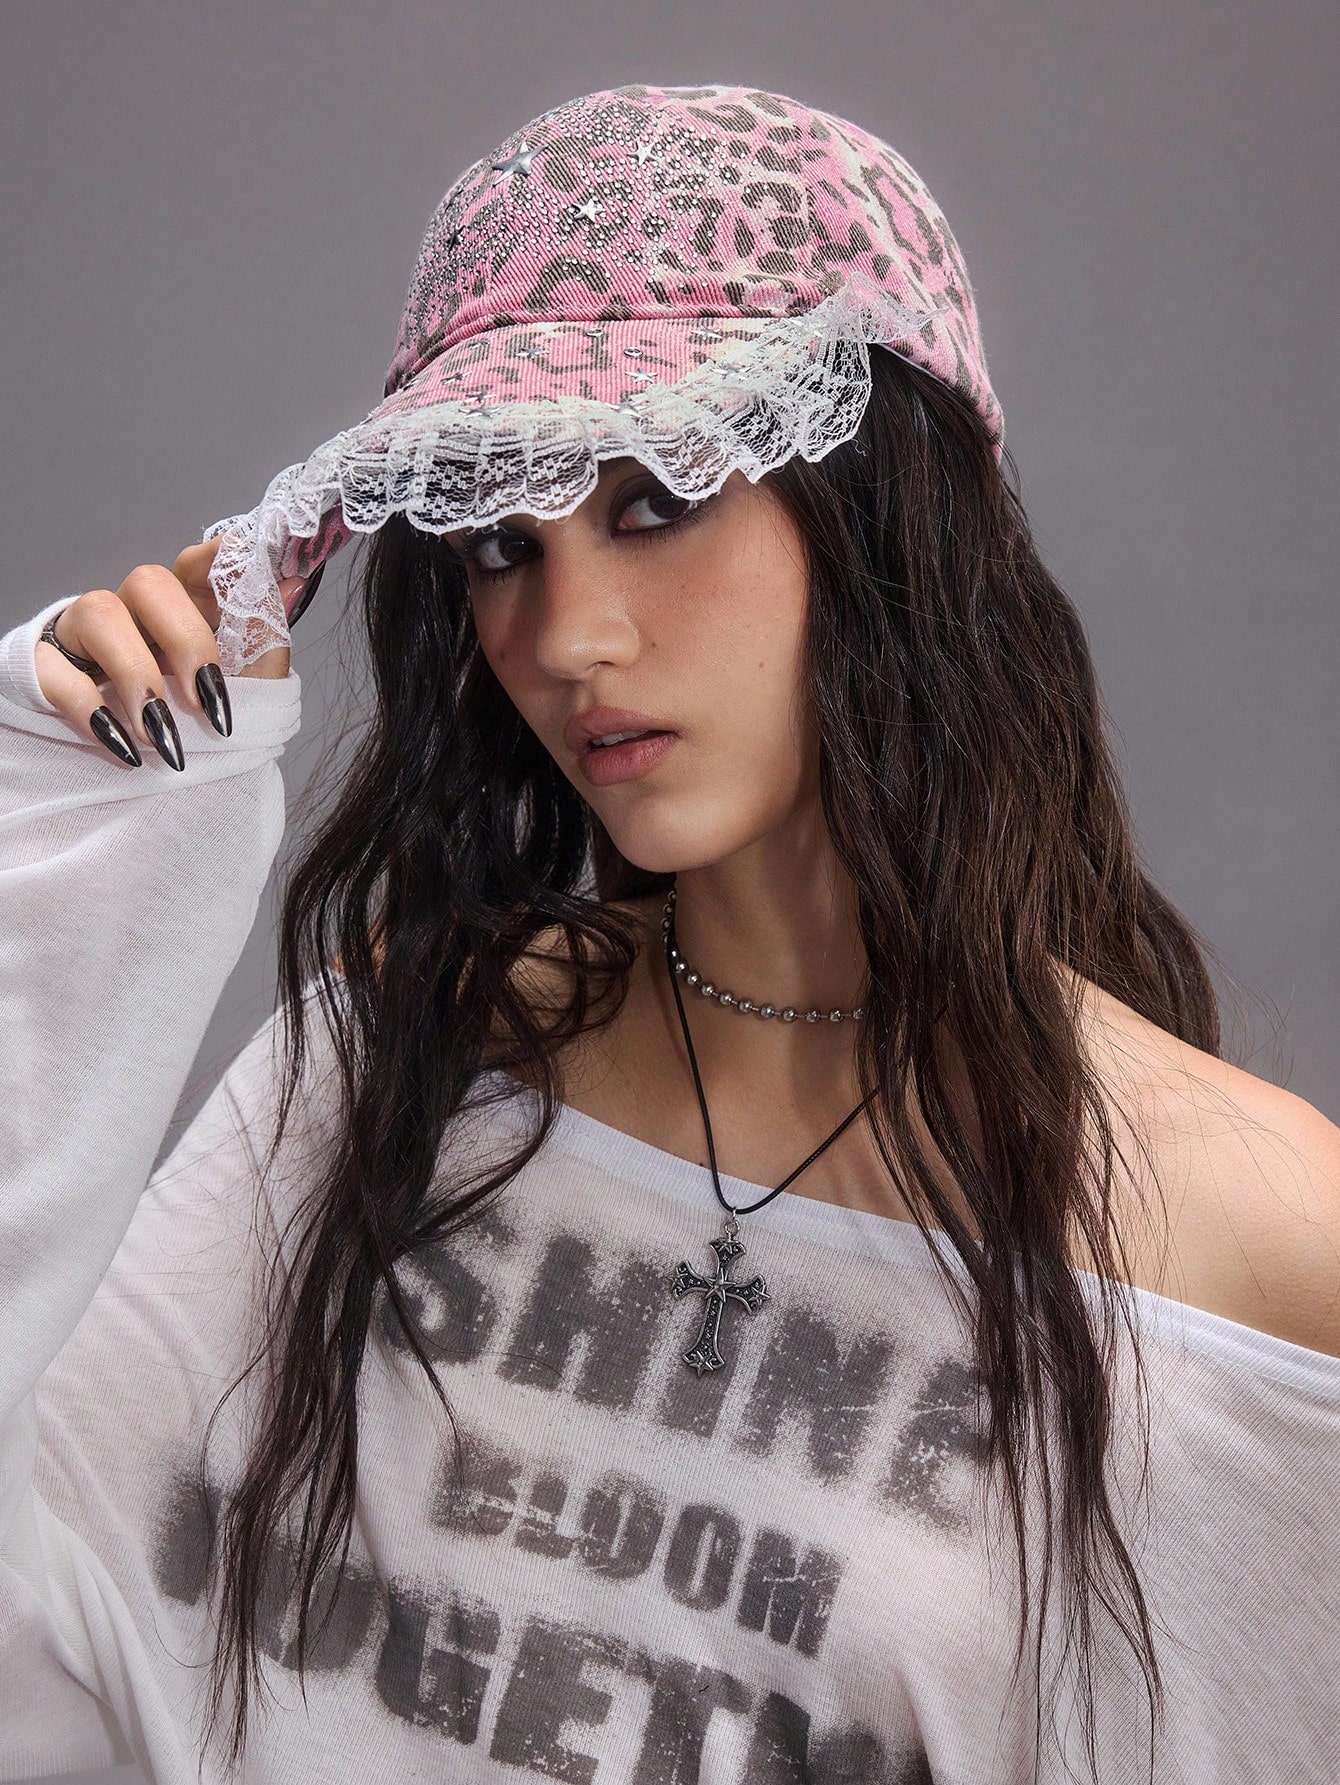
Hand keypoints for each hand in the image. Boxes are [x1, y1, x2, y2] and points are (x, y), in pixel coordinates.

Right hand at [34, 537, 303, 768]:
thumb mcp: (245, 683)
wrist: (153, 776)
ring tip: (161, 734)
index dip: (215, 559)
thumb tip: (295, 581)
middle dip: (183, 639)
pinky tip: (121, 744)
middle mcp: (134, 611)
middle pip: (148, 581)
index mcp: (185, 610)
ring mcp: (86, 636)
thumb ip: (264, 634)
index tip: (242, 569)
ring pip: (97, 612)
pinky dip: (89, 707)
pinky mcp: (48, 668)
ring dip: (135, 675)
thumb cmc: (196, 720)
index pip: (196, 563)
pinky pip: (54, 670)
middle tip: (203, 701)